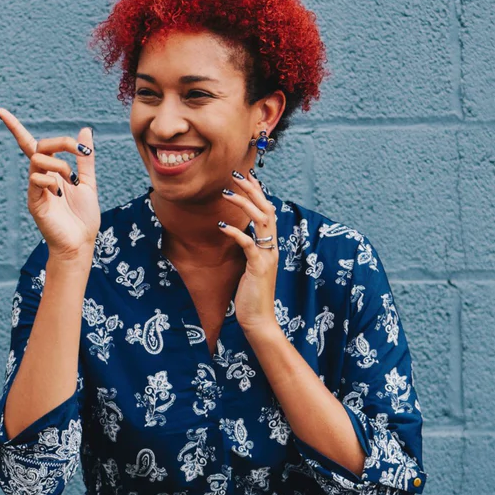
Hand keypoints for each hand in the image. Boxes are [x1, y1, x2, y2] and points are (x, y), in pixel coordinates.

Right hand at [0, 107, 100, 259]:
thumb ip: (85, 157)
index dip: (14, 127)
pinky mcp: (33, 202)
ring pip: (37, 160)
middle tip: (79, 151)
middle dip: (61, 142)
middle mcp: (40, 177)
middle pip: (38, 146)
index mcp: (51, 171)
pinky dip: (51, 181)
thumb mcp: (88, 182)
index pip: (29, 144)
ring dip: (59, 164)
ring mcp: (35, 189)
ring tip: (71, 181)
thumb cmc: (83, 216)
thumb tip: (85, 130)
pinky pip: (36, 179)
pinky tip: (60, 194)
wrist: (81, 242)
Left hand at [217, 169, 281, 339]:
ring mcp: (267, 257)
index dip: (258, 192)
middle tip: (236, 174)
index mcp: (271, 246)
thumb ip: (249, 249)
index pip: (267, 211)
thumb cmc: (251, 294)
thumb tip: (240, 234)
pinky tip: (222, 226)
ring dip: (243, 204)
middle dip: (252, 189)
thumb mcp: (250, 267)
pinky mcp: (259, 267)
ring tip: (226, 192)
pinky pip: (249, 244)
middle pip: (266, 209)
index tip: (247, 175)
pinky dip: (236, 233)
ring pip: (261, 221)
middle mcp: (272, 248)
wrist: (258, 320)